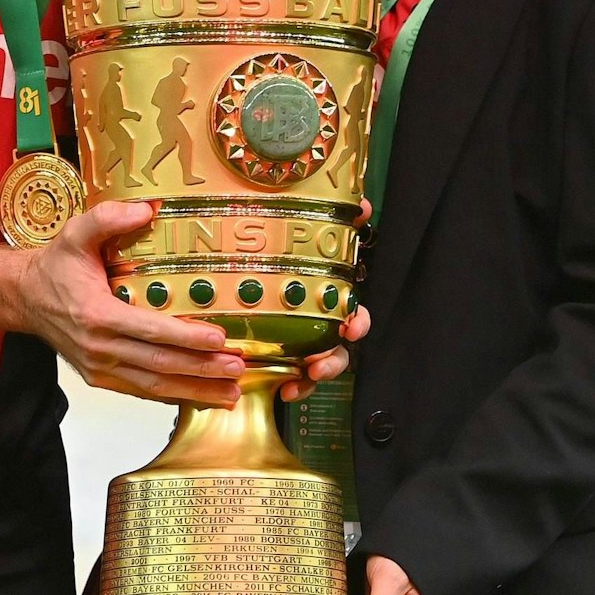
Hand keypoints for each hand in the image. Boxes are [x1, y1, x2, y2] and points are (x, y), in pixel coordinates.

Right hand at [17, 201, 244, 405]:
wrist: (25, 298)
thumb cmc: (56, 267)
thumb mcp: (75, 232)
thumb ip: (108, 218)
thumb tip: (147, 209)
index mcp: (97, 314)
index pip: (150, 331)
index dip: (187, 337)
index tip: (219, 338)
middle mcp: (99, 348)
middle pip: (160, 364)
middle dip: (203, 369)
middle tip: (238, 368)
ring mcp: (100, 368)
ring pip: (154, 386)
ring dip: (195, 390)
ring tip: (230, 391)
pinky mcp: (101, 379)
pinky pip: (142, 392)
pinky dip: (173, 397)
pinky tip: (200, 396)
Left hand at [280, 195, 371, 402]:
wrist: (230, 264)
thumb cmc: (270, 251)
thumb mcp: (295, 227)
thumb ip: (332, 217)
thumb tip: (365, 204)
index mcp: (322, 296)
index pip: (352, 312)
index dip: (358, 322)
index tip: (353, 329)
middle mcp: (315, 320)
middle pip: (336, 348)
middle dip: (334, 359)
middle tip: (320, 366)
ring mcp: (298, 341)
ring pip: (318, 366)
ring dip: (317, 375)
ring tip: (304, 379)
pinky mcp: (276, 356)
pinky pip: (292, 377)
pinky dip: (294, 386)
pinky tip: (284, 390)